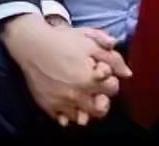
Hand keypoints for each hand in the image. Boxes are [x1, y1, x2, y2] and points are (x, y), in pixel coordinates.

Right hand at [1, 14, 131, 127]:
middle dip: (102, 98)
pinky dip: (68, 115)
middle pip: (101, 109)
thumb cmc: (62, 40)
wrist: (31, 44)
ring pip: (83, 118)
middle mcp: (77, 95)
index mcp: (90, 78)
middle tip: (95, 87)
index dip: (110, 78)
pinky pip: (63, 120)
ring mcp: (62, 103)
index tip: (101, 70)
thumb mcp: (90, 41)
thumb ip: (112, 57)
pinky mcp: (48, 106)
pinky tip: (69, 103)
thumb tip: (127, 73)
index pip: (113, 88)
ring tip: (83, 96)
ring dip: (87, 109)